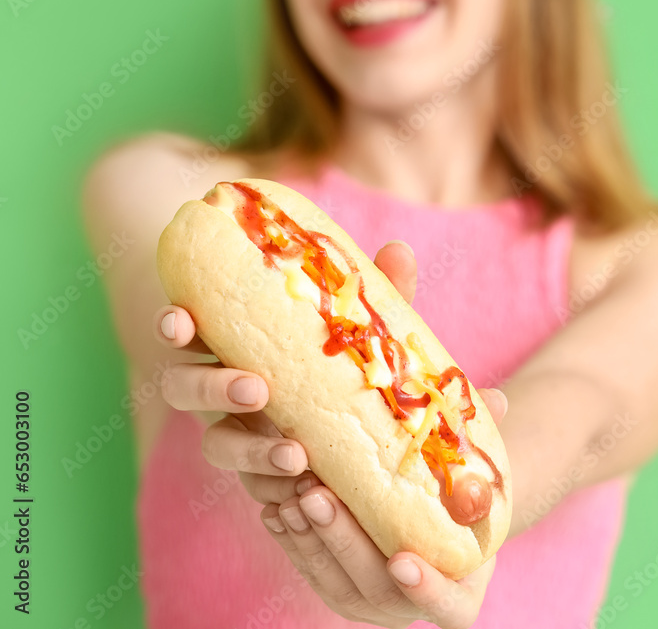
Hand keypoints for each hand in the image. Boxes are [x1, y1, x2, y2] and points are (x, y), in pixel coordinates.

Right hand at [153, 240, 508, 627]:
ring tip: (296, 457)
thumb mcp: (364, 322)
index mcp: (232, 339)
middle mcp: (221, 386)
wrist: (368, 423)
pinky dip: (277, 490)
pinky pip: (255, 489)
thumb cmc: (348, 351)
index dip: (173, 323)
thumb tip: (400, 249)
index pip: (186, 327)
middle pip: (183, 388)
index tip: (180, 321)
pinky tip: (306, 493)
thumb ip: (375, 293)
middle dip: (211, 388)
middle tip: (258, 388)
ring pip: (216, 445)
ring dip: (249, 451)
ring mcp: (239, 433)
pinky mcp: (263, 474)